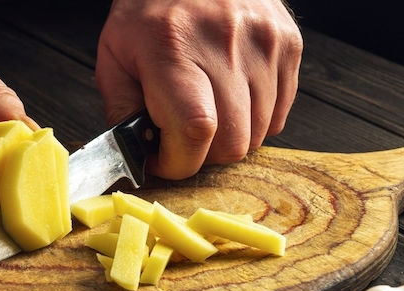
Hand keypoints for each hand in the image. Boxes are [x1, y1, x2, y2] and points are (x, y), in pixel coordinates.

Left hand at [96, 0, 302, 178]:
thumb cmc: (147, 13)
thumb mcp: (114, 57)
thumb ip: (120, 111)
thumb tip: (136, 160)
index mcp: (173, 48)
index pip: (195, 131)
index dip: (179, 162)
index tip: (162, 160)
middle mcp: (225, 44)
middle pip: (232, 143)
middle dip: (202, 155)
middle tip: (181, 136)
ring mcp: (264, 43)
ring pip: (259, 134)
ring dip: (229, 138)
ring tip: (206, 111)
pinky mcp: (289, 43)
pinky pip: (279, 113)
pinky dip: (255, 120)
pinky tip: (230, 98)